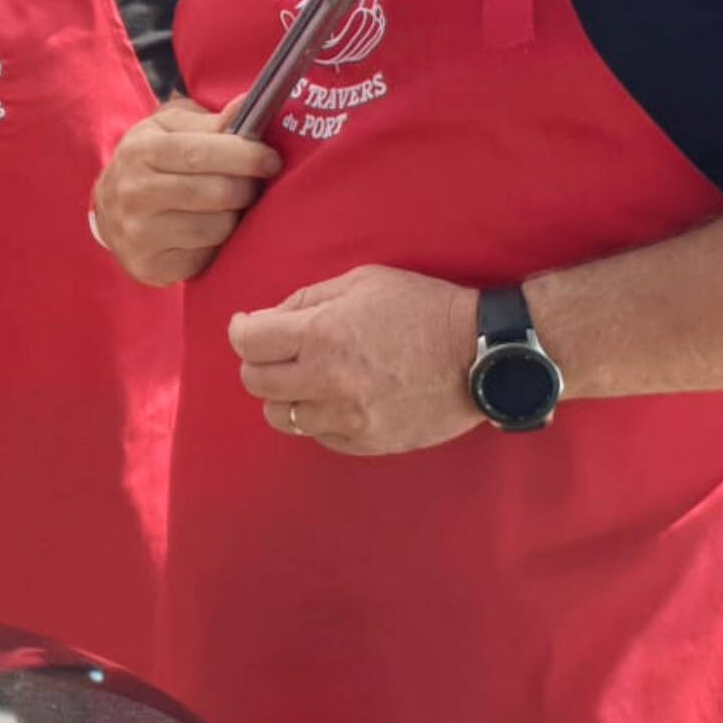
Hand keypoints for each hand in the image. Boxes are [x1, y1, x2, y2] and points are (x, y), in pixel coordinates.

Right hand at [93, 99, 280, 286]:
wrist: (108, 214)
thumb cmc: (149, 164)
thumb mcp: (169, 131)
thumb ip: (210, 121)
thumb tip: (246, 105)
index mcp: (140, 151)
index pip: (200, 153)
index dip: (244, 156)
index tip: (270, 160)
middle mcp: (134, 193)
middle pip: (215, 192)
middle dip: (247, 188)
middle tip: (253, 185)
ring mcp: (140, 233)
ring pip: (216, 227)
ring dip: (234, 217)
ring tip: (228, 207)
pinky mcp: (151, 265)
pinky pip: (206, 256)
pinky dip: (217, 244)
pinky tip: (209, 231)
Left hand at [229, 266, 482, 454]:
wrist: (480, 353)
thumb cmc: (422, 308)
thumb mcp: (363, 281)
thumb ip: (308, 299)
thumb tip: (268, 319)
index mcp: (322, 334)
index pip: (248, 342)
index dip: (241, 330)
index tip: (248, 326)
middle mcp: (327, 380)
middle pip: (255, 382)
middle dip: (258, 362)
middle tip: (275, 351)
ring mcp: (346, 417)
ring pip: (280, 416)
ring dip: (284, 395)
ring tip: (305, 378)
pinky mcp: (365, 441)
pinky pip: (317, 436)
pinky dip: (317, 417)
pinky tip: (336, 398)